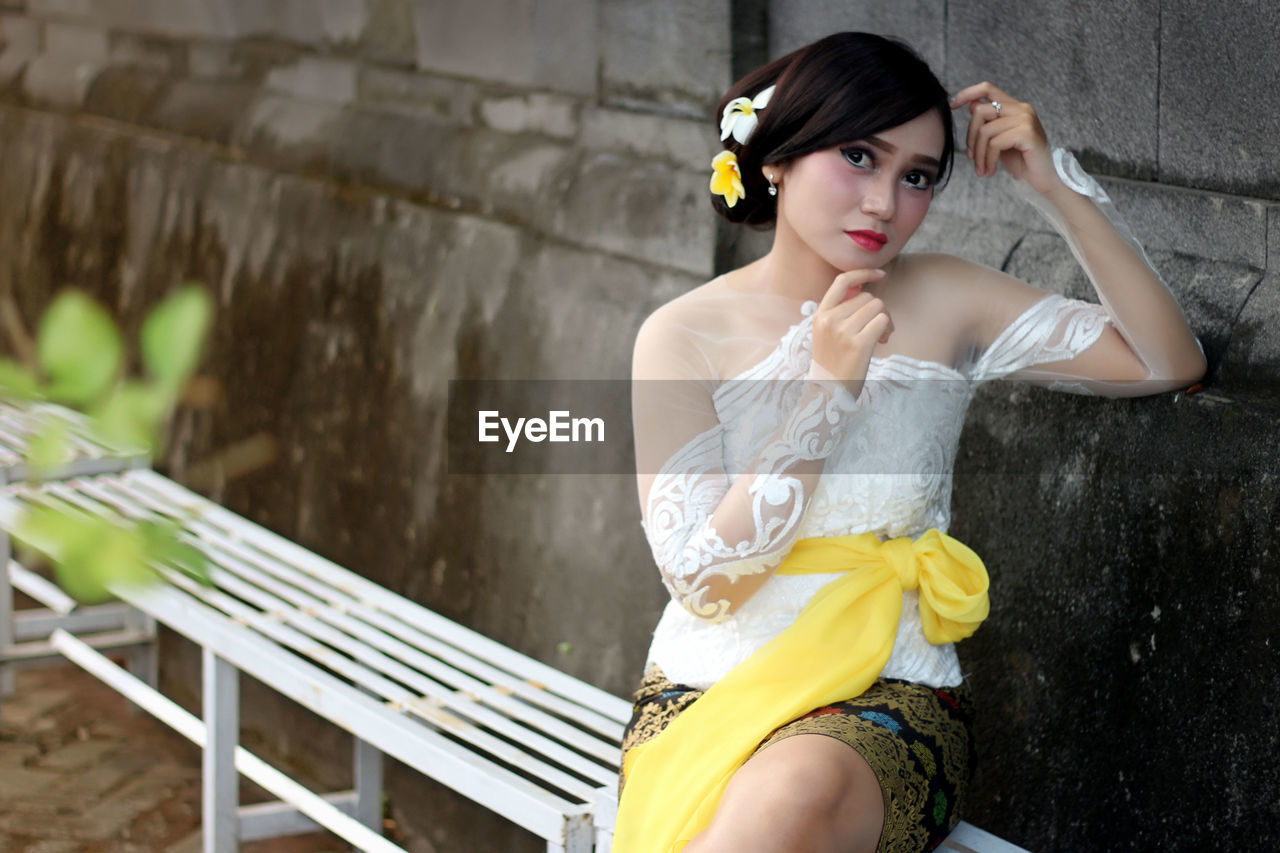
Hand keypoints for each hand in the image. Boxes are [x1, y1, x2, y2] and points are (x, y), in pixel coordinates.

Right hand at [810, 268, 891, 397]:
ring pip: (878, 307)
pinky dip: (887, 329)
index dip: (863, 273)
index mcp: (820, 315)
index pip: (842, 281)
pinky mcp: (858, 344)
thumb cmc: (833, 362)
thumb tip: (866, 290)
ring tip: (879, 336)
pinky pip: (883, 321)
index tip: (879, 274)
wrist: (828, 392)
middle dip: (878, 309)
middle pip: (868, 297)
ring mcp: (843, 332)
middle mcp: (830, 320)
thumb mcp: (827, 333)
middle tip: (877, 328)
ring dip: (885, 320)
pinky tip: (882, 341)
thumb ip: (841, 311)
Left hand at [949, 82, 1062, 194]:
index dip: (967, 93)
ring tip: (982, 169)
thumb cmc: (1021, 160)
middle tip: (971, 158)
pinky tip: (991, 170)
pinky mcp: (1026, 133)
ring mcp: (1025, 118)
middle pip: (980, 112)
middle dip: (970, 138)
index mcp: (1014, 107)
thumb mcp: (999, 139)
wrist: (1043, 178)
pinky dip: (988, 160)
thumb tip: (971, 104)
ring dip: (979, 155)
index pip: (988, 88)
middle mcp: (1021, 108)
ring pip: (985, 131)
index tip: (952, 104)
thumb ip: (989, 122)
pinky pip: (994, 144)